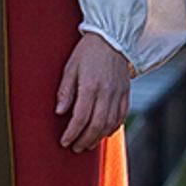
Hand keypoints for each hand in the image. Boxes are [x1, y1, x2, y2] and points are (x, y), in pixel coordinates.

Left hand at [55, 32, 131, 150]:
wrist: (113, 37)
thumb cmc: (88, 51)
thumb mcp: (70, 67)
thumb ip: (66, 91)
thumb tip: (60, 112)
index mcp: (90, 86)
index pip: (81, 117)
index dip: (72, 133)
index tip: (64, 141)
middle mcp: (107, 93)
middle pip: (96, 125)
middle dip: (84, 140)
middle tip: (75, 147)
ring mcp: (118, 94)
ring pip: (110, 124)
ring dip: (98, 137)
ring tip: (88, 144)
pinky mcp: (126, 93)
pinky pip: (122, 116)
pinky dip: (113, 128)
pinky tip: (104, 132)